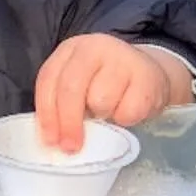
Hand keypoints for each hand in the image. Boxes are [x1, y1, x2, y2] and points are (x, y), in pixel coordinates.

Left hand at [36, 37, 192, 152]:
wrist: (148, 73)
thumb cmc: (106, 83)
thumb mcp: (80, 84)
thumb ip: (62, 103)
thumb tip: (53, 139)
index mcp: (71, 49)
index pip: (49, 80)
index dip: (47, 114)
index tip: (50, 141)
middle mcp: (95, 47)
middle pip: (71, 88)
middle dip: (68, 123)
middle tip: (71, 147)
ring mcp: (122, 58)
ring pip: (100, 101)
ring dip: (102, 116)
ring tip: (109, 110)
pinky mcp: (146, 76)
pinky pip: (126, 112)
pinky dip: (125, 119)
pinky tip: (127, 108)